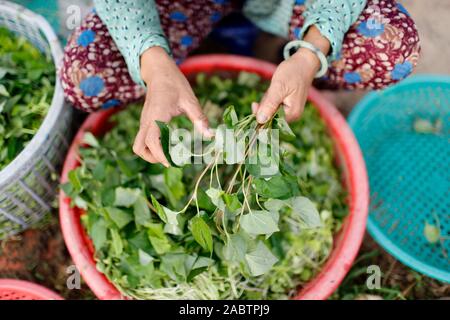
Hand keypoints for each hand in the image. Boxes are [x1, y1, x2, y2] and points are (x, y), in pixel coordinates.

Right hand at [133, 47, 211, 165]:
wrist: (159, 71)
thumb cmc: (175, 83)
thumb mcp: (190, 100)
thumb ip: (199, 118)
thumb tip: (210, 135)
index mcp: (156, 117)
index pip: (151, 142)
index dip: (160, 155)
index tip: (171, 163)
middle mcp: (146, 121)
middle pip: (139, 148)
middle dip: (152, 158)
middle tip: (170, 161)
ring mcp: (144, 121)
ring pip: (139, 144)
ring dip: (150, 154)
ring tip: (169, 155)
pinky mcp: (146, 121)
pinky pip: (144, 138)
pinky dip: (153, 146)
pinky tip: (169, 144)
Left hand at [253, 26, 329, 122]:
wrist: (303, 63)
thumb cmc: (292, 73)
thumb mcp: (278, 87)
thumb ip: (270, 105)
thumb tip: (260, 121)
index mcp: (292, 114)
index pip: (271, 123)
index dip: (260, 116)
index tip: (254, 104)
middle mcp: (292, 115)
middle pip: (270, 118)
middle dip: (264, 106)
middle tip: (269, 92)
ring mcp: (290, 111)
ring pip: (270, 111)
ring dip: (267, 101)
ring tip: (273, 88)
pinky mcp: (287, 105)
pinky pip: (273, 106)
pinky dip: (270, 98)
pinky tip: (274, 90)